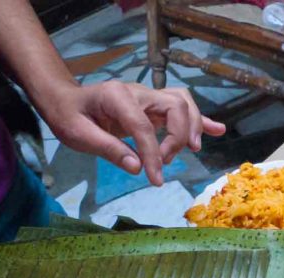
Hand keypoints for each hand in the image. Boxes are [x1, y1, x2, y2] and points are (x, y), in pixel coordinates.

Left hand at [39, 81, 225, 185]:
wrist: (65, 100)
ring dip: (192, 126)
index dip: (153, 154)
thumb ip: (108, 149)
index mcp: (117, 97)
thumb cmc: (69, 117)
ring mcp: (148, 98)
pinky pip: (181, 108)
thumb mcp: (78, 135)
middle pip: (174, 107)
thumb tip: (137, 167)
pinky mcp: (153, 106)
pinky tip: (218, 130)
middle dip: (178, 137)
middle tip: (166, 162)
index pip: (144, 126)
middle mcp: (138, 93)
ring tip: (193, 149)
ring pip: (182, 103)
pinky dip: (200, 120)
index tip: (155, 179)